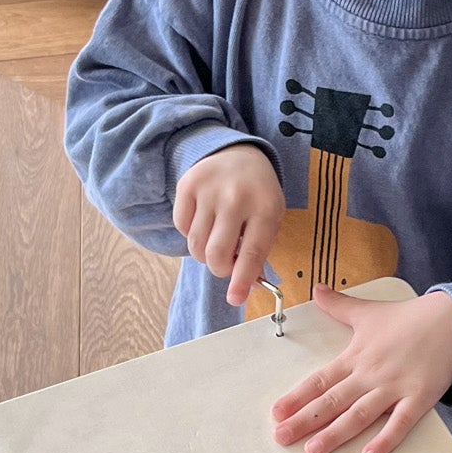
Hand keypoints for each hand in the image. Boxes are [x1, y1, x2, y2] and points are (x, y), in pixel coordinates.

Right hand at [172, 144, 285, 306]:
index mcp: (266, 208)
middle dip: (219, 269)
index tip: (235, 298)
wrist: (238, 153)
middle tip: (225, 264)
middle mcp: (236, 197)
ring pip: (196, 245)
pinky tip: (204, 222)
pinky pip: (181, 227)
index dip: (241, 280)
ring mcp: (209, 189)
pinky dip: (191, 233)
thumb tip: (243, 287)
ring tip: (216, 240)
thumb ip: (258, 251)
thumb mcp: (270, 218)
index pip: (252, 253)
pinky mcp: (187, 184)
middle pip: (217, 253)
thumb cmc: (257, 194)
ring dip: (204, 254)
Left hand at [272, 287, 451, 452]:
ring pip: (359, 414)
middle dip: (305, 420)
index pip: (320, 380)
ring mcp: (395, 387)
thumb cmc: (409, 319)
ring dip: (335, 434)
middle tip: (281, 438)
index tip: (276, 412)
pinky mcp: (419, 398)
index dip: (297, 397)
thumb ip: (339, 306)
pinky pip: (400, 423)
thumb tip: (317, 289)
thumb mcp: (369, 311)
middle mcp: (370, 374)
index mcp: (355, 356)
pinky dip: (385, 440)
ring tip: (313, 451)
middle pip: (332, 401)